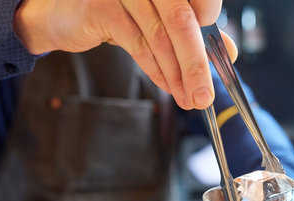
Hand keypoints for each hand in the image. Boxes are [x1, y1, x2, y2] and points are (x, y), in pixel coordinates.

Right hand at [13, 0, 237, 109]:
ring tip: (188, 98)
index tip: (218, 60)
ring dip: (176, 74)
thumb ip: (195, 32)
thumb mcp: (162, 19)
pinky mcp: (103, 7)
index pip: (199, 1)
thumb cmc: (120, 13)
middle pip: (182, 21)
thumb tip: (228, 51)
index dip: (210, 31)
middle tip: (205, 96)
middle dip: (196, 65)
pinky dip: (156, 70)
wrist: (65, 14)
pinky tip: (168, 86)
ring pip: (160, 37)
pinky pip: (138, 45)